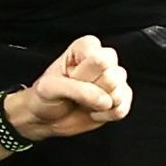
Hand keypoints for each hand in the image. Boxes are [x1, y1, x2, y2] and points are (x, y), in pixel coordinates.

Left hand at [5, 38, 132, 144]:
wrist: (44, 117)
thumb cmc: (44, 96)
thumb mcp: (50, 88)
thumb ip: (78, 90)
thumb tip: (106, 100)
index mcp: (85, 47)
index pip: (99, 59)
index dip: (82, 74)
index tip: (69, 77)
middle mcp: (104, 59)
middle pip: (112, 76)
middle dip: (91, 89)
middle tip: (75, 91)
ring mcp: (115, 79)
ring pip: (119, 93)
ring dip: (98, 104)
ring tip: (83, 100)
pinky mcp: (121, 98)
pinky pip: (122, 109)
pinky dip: (104, 115)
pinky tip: (92, 110)